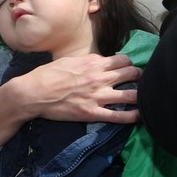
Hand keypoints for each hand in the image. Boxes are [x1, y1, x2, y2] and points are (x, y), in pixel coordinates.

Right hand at [11, 54, 140, 123]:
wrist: (33, 93)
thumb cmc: (47, 75)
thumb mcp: (68, 60)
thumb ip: (87, 61)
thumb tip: (100, 61)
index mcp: (92, 63)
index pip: (122, 60)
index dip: (128, 63)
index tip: (127, 68)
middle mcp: (99, 78)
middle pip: (131, 74)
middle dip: (138, 76)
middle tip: (139, 80)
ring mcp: (98, 96)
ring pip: (131, 95)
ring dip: (140, 95)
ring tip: (143, 97)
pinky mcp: (93, 113)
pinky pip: (119, 116)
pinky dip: (132, 116)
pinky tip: (139, 116)